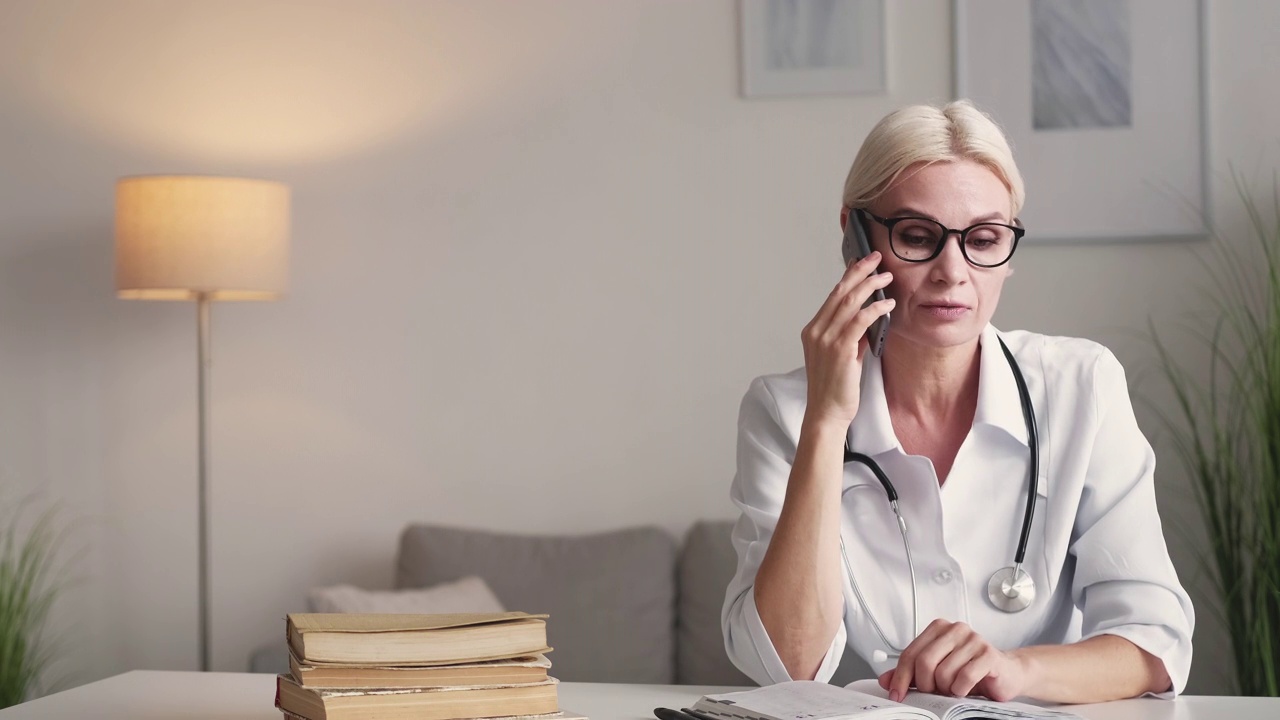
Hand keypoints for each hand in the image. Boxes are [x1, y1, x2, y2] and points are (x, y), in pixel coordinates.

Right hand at [800, 252, 894, 428]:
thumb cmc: (835, 388)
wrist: (826, 413)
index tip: (861, 262)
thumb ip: (851, 336)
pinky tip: (888, 304)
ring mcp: (826, 339)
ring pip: (849, 302)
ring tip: (886, 276)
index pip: (832, 296)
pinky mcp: (840, 349)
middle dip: (859, 271)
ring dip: (870, 286)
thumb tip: (869, 319)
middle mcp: (816, 331)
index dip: (848, 276)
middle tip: (875, 257)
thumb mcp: (842, 356)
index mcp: (813, 331)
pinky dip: (875, 308)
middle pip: (839, 292)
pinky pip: (860, 320)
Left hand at [878, 619, 1028, 702]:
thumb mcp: (936, 671)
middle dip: (926, 685)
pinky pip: (965, 677)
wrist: (1005, 674)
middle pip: (924, 662)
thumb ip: (911, 673)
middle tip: (935, 692)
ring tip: (955, 687)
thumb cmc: (970, 670)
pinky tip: (966, 688)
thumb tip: (886, 680)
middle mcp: (955, 629)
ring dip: (947, 688)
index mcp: (939, 629)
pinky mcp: (989, 654)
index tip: (897, 694)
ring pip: (944, 672)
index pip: (910, 653)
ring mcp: (973, 639)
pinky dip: (961, 689)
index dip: (901, 678)